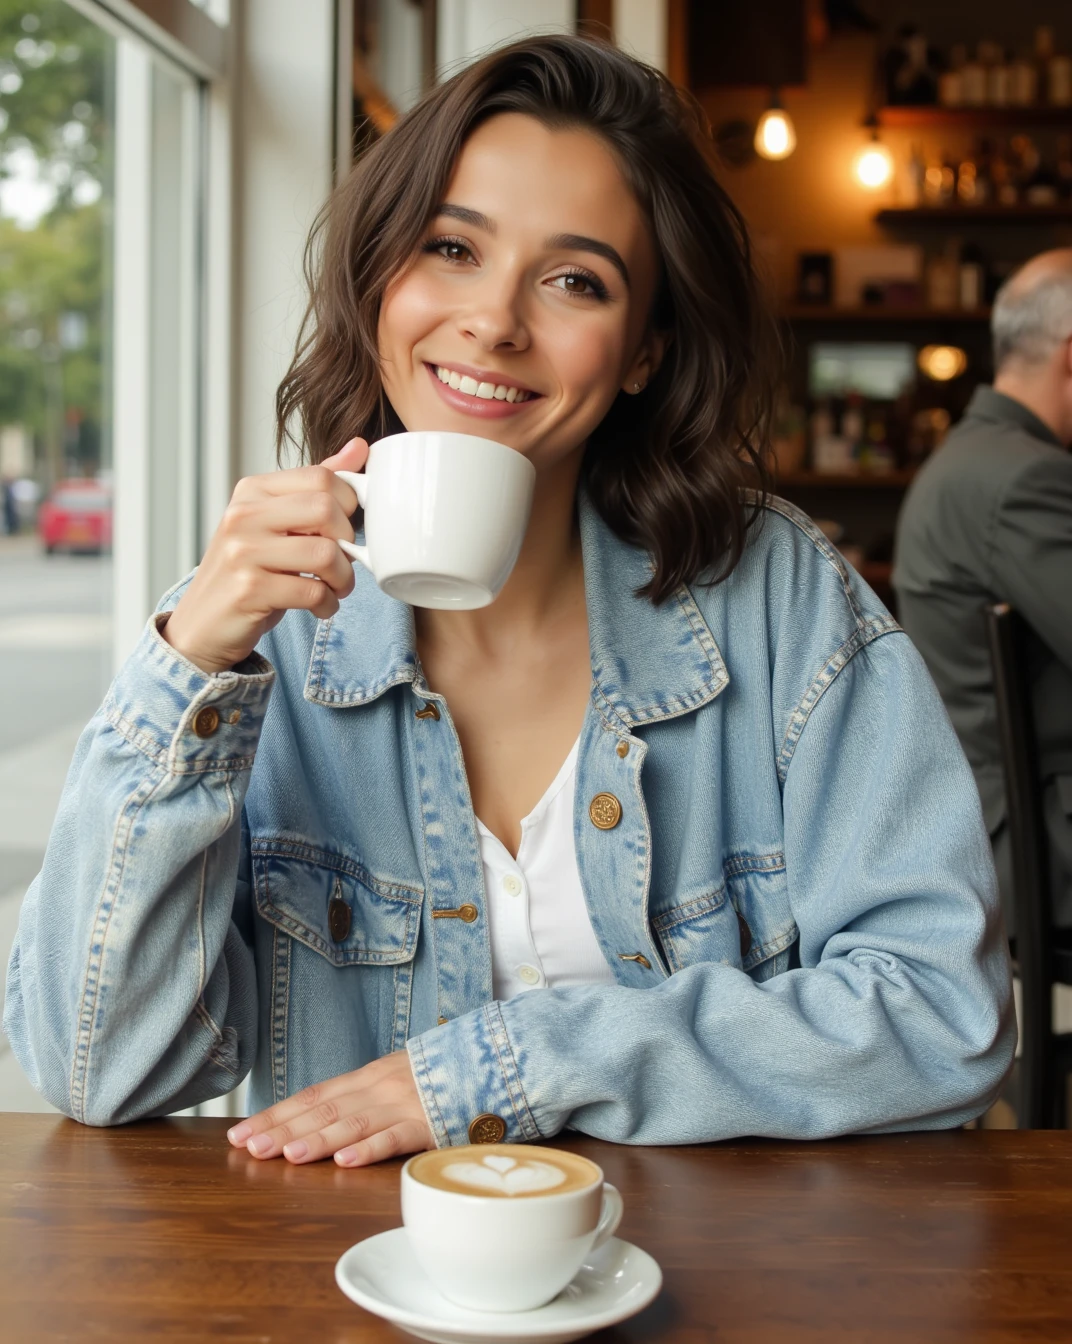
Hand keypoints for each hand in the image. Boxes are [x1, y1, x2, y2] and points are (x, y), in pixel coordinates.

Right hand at [163, 437, 368, 674]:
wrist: (203, 626)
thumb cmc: (249, 573)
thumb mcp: (278, 523)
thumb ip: (316, 488)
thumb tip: (359, 447)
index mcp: (252, 491)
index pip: (321, 477)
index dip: (349, 506)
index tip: (344, 530)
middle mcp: (243, 515)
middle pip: (326, 510)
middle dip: (348, 543)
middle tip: (342, 562)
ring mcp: (243, 552)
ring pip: (325, 553)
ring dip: (343, 579)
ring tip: (334, 588)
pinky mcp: (249, 590)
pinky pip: (313, 592)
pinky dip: (327, 604)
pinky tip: (320, 607)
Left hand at [226, 1050, 434, 1166]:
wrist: (488, 1062)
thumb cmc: (436, 1079)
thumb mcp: (392, 1079)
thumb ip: (359, 1098)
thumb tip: (312, 1119)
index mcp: (366, 1078)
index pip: (311, 1096)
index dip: (275, 1115)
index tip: (240, 1134)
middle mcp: (378, 1087)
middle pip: (324, 1109)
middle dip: (284, 1129)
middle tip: (249, 1148)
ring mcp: (403, 1104)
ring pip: (353, 1122)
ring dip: (319, 1139)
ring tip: (288, 1156)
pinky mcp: (429, 1123)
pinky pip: (396, 1136)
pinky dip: (370, 1148)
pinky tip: (346, 1160)